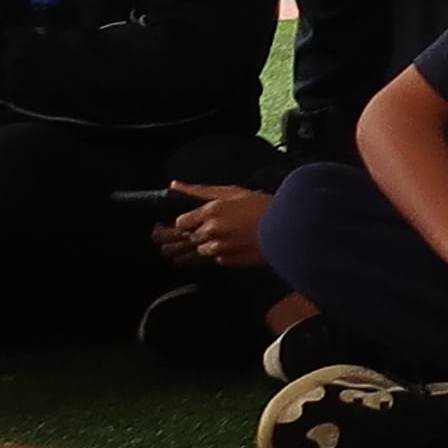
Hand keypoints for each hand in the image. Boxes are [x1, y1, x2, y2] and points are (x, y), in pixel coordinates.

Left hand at [151, 180, 268, 267]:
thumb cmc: (261, 206)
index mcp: (210, 212)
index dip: (176, 223)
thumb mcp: (231, 191)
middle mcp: (210, 233)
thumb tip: (174, 185)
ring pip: (190, 254)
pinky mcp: (226, 262)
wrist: (286, 228)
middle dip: (171, 239)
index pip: (179, 222)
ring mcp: (217, 250)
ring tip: (174, 251)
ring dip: (183, 252)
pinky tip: (200, 255)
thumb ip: (200, 191)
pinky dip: (202, 258)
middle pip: (180, 240)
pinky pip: (206, 262)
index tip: (172, 223)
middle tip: (161, 239)